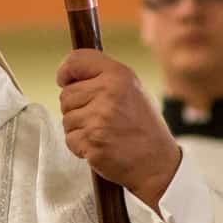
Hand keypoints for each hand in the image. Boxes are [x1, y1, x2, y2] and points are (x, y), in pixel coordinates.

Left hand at [56, 50, 181, 208]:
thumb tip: (68, 76)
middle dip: (76, 107)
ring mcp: (99, 117)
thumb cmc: (143, 126)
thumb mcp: (131, 90)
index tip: (65, 80)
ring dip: (78, 128)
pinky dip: (80, 145)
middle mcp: (108, 92)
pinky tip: (100, 145)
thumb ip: (104, 78)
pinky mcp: (91, 140)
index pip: (77, 60)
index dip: (66, 71)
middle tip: (99, 118)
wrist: (157, 162)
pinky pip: (69, 139)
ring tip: (102, 132)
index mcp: (119, 75)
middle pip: (66, 94)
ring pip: (66, 118)